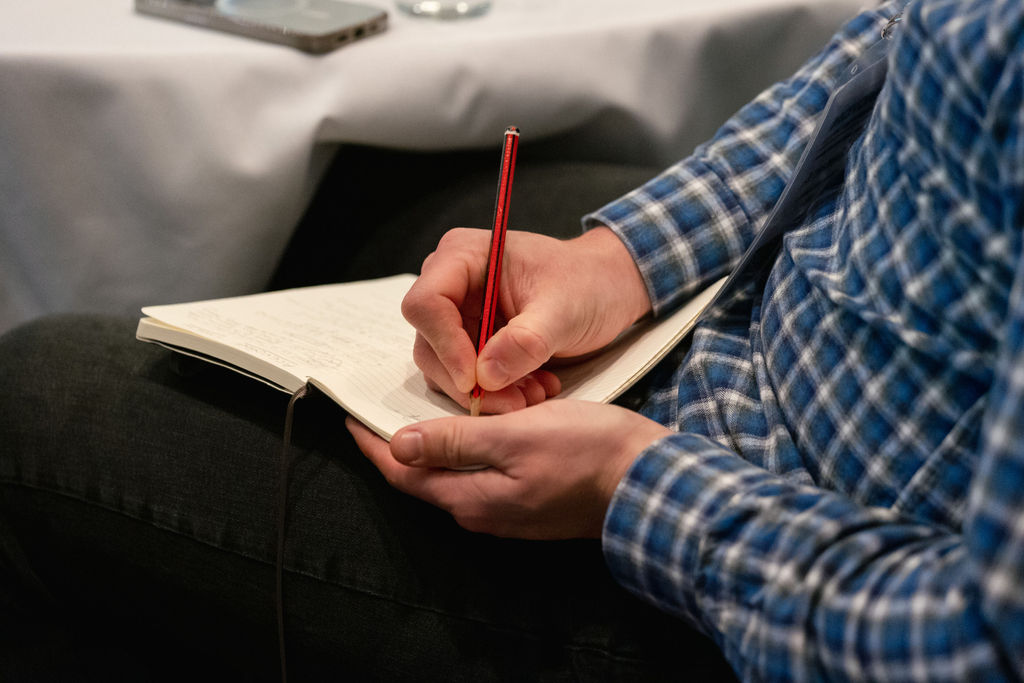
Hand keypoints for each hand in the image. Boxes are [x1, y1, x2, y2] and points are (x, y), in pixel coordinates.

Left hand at [346, 400, 671, 538]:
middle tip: (385, 409)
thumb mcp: (515, 436)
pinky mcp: (529, 502)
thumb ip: (454, 442)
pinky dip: (469, 448)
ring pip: (455, 475)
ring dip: (438, 444)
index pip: (404, 472)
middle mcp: (483, 512)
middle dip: (402, 444)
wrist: (648, 480)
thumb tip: (399, 445)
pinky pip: (483, 475)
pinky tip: (478, 424)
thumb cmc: (587, 452)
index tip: (351, 418)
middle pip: (425, 477)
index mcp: (472, 497)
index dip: (374, 444)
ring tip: (427, 409)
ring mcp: (508, 511)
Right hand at [402, 227, 650, 413]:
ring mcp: (459, 315)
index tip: (475, 381)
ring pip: (445, 368)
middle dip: (468, 381)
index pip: (427, 304)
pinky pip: (466, 378)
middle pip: (429, 343)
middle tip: (512, 402)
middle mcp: (452, 284)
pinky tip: (531, 389)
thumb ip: (526, 341)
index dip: (445, 345)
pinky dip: (495, 393)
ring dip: (485, 393)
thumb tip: (485, 374)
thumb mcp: (564, 309)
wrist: (607, 289)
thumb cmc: (587, 281)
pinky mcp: (471, 341)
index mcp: (464, 255)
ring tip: (532, 394)